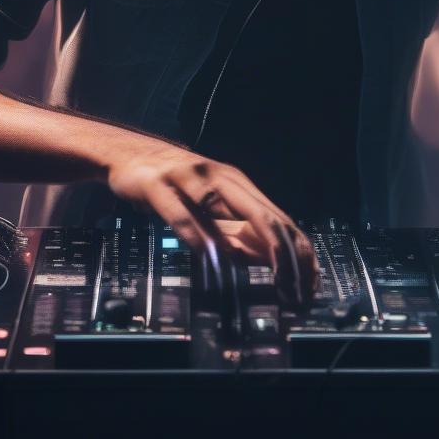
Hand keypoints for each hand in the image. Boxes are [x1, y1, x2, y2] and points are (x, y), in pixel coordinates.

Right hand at [106, 136, 318, 303]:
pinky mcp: (159, 185)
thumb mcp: (210, 205)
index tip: (309, 280)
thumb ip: (235, 230)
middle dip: (286, 251)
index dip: (297, 249)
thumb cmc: (173, 183)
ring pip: (231, 210)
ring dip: (254, 243)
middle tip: (297, 286)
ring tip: (273, 272)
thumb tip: (267, 260)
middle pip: (264, 213)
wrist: (129, 152)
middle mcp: (220, 177)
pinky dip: (199, 236)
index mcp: (236, 183)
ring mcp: (190, 178)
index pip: (277, 217)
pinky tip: (211, 256)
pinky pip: (182, 214)